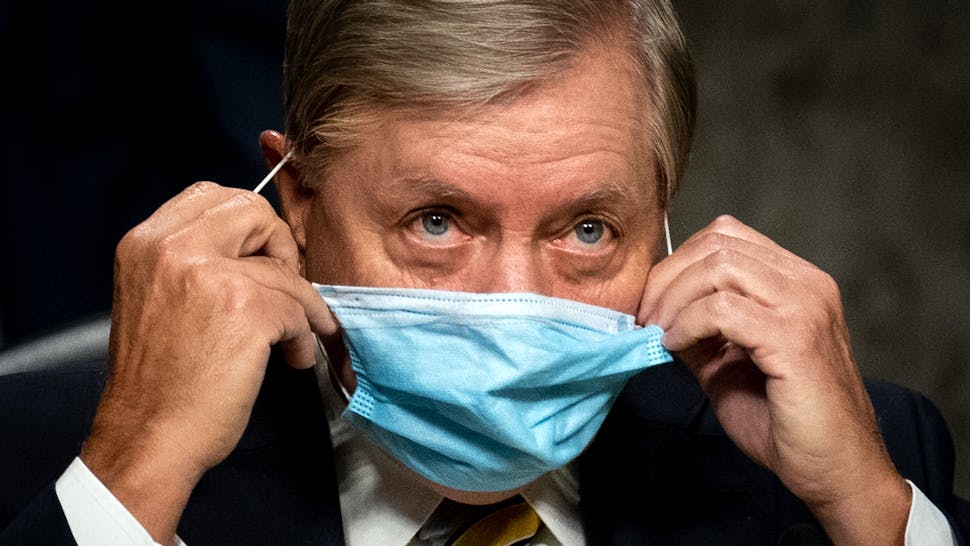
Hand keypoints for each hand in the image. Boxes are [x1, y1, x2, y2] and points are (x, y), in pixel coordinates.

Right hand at [80, 182, 336, 542]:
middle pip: (254, 212)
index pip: (213, 195)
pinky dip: (304, 337)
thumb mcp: (155, 296)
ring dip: (301, 308)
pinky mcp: (246, 309)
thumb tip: (257, 248)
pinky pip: (299, 309)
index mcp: (147, 242)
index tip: (261, 257)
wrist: (148, 437)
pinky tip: (291, 359)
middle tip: (286, 287)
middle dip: (281, 248)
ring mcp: (210, 275)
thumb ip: (194, 261)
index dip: (248, 224)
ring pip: (285, 271)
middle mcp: (173, 248)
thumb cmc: (158, 380)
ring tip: (295, 338)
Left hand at [640, 215, 909, 544]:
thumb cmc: (788, 423)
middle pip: (718, 243)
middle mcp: (807, 284)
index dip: (678, 263)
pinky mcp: (795, 338)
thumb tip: (656, 312)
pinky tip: (675, 347)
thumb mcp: (729, 364)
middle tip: (644, 317)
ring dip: (673, 299)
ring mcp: (805, 307)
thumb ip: (699, 330)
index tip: (650, 302)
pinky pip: (722, 308)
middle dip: (667, 278)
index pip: (726, 237)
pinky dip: (687, 323)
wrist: (836, 471)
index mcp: (796, 283)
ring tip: (658, 333)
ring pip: (719, 267)